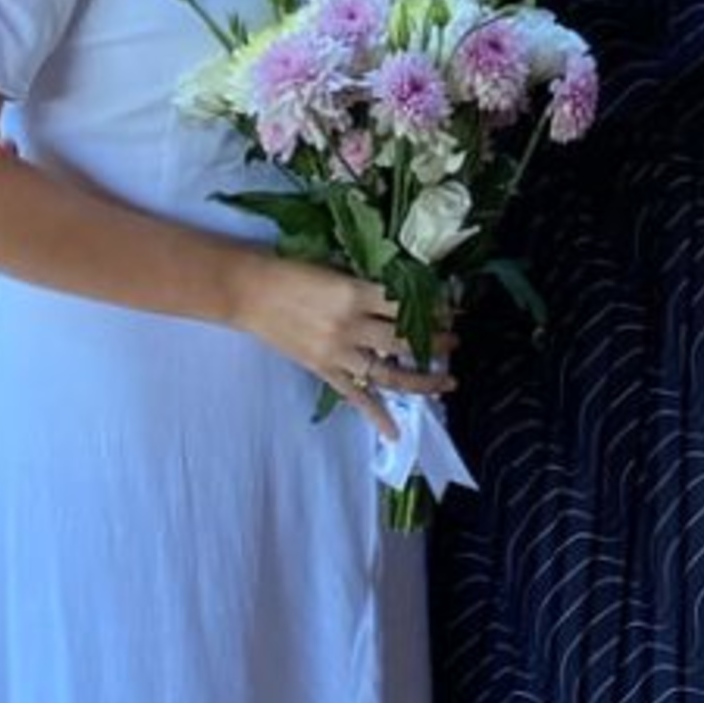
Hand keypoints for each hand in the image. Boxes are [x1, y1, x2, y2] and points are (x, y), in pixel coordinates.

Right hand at [225, 258, 452, 444]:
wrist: (247, 292)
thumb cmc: (289, 271)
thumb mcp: (335, 269)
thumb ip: (366, 286)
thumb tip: (401, 297)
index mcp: (354, 292)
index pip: (404, 304)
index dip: (432, 308)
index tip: (452, 310)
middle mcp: (351, 325)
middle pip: (404, 339)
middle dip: (436, 342)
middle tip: (455, 342)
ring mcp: (337, 352)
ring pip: (389, 372)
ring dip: (422, 379)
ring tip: (448, 381)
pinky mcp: (323, 369)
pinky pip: (355, 397)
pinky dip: (376, 416)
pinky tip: (396, 433)